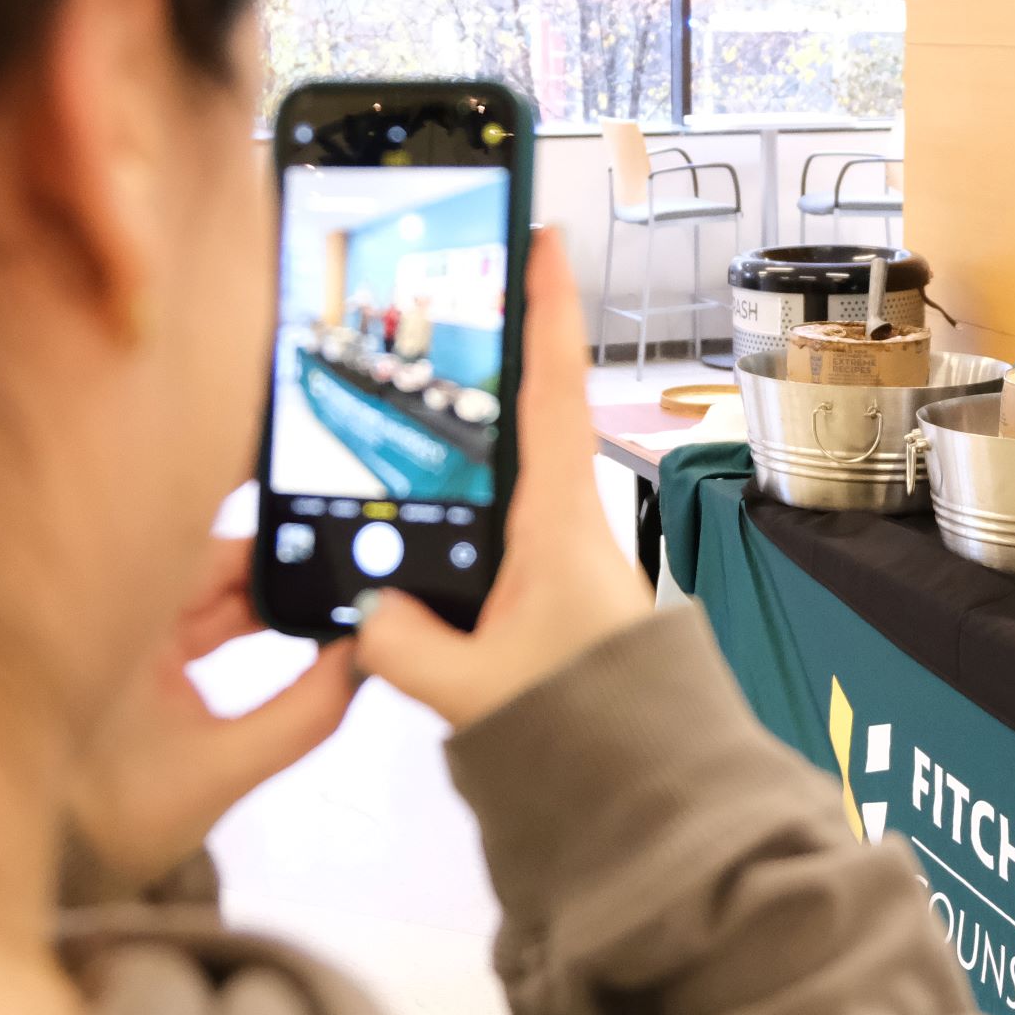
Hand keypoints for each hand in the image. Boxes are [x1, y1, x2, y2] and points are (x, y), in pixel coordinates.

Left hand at [66, 540, 359, 884]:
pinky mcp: (136, 663)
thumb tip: (362, 660)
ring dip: (266, 602)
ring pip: (210, 595)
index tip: (331, 543)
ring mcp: (125, 638)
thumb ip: (305, 712)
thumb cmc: (115, 818)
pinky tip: (289, 633)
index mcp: (121, 623)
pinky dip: (243, 626)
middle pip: (212, 567)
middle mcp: (117, 616)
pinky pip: (200, 623)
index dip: (270, 541)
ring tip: (328, 610)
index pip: (209, 551)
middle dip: (280, 572)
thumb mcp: (225, 768)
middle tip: (344, 579)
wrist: (58, 872)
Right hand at [355, 228, 653, 728]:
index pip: (550, 391)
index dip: (545, 310)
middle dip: (497, 351)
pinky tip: (424, 513)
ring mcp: (563, 555)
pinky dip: (465, 511)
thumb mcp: (473, 688)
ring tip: (430, 387)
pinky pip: (501, 530)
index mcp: (557, 522)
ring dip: (475, 438)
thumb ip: (403, 646)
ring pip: (510, 477)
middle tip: (468, 282)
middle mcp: (568, 524)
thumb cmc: (588, 725)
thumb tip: (365, 610)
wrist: (648, 779)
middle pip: (527, 414)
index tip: (542, 236)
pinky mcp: (554, 591)